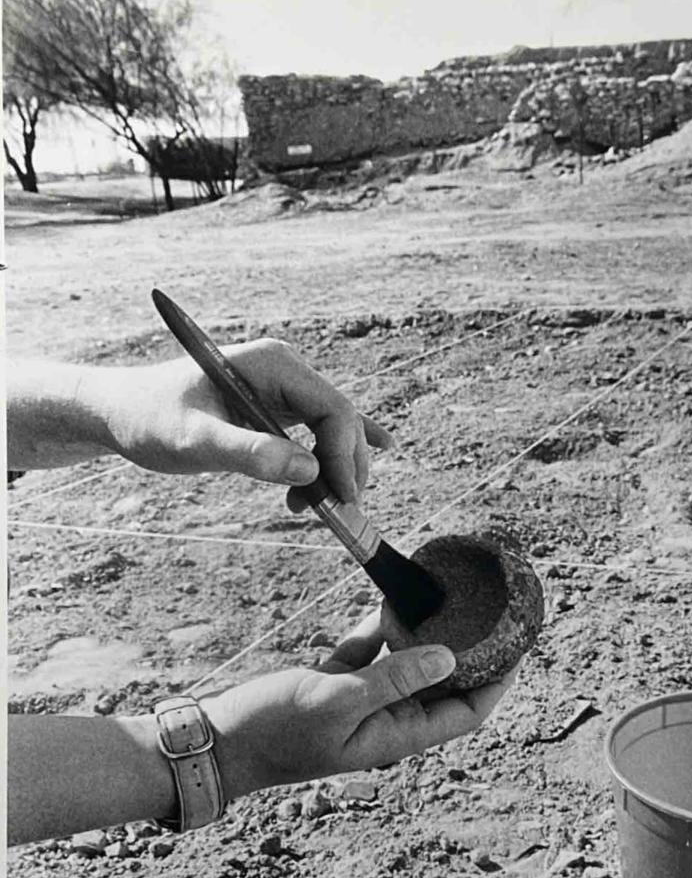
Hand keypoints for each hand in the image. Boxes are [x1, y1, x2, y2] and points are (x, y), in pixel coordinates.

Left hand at [98, 339, 390, 500]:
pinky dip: (340, 451)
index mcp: (273, 364)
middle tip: (333, 512)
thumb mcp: (195, 440)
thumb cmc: (151, 419)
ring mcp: (283, 387)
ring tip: (307, 506)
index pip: (334, 409)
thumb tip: (309, 471)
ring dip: (333, 471)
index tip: (339, 499)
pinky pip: (321, 428)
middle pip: (341, 420)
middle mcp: (285, 370)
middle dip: (343, 468)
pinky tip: (383, 449)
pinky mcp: (277, 406)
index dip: (345, 456)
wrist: (122, 413)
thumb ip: (249, 453)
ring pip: (334, 430)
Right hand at [203, 612, 516, 798]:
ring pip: (410, 666)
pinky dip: (382, 630)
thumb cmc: (274, 729)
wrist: (216, 742)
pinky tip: (392, 601)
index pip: (467, 712)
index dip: (497, 682)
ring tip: (453, 601)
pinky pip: (372, 654)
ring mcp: (361, 703)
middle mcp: (387, 722)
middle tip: (493, 615)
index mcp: (396, 737)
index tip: (518, 646)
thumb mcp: (338, 699)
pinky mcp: (335, 685)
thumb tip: (450, 657)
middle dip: (471, 653)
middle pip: (444, 687)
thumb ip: (394, 678)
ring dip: (428, 637)